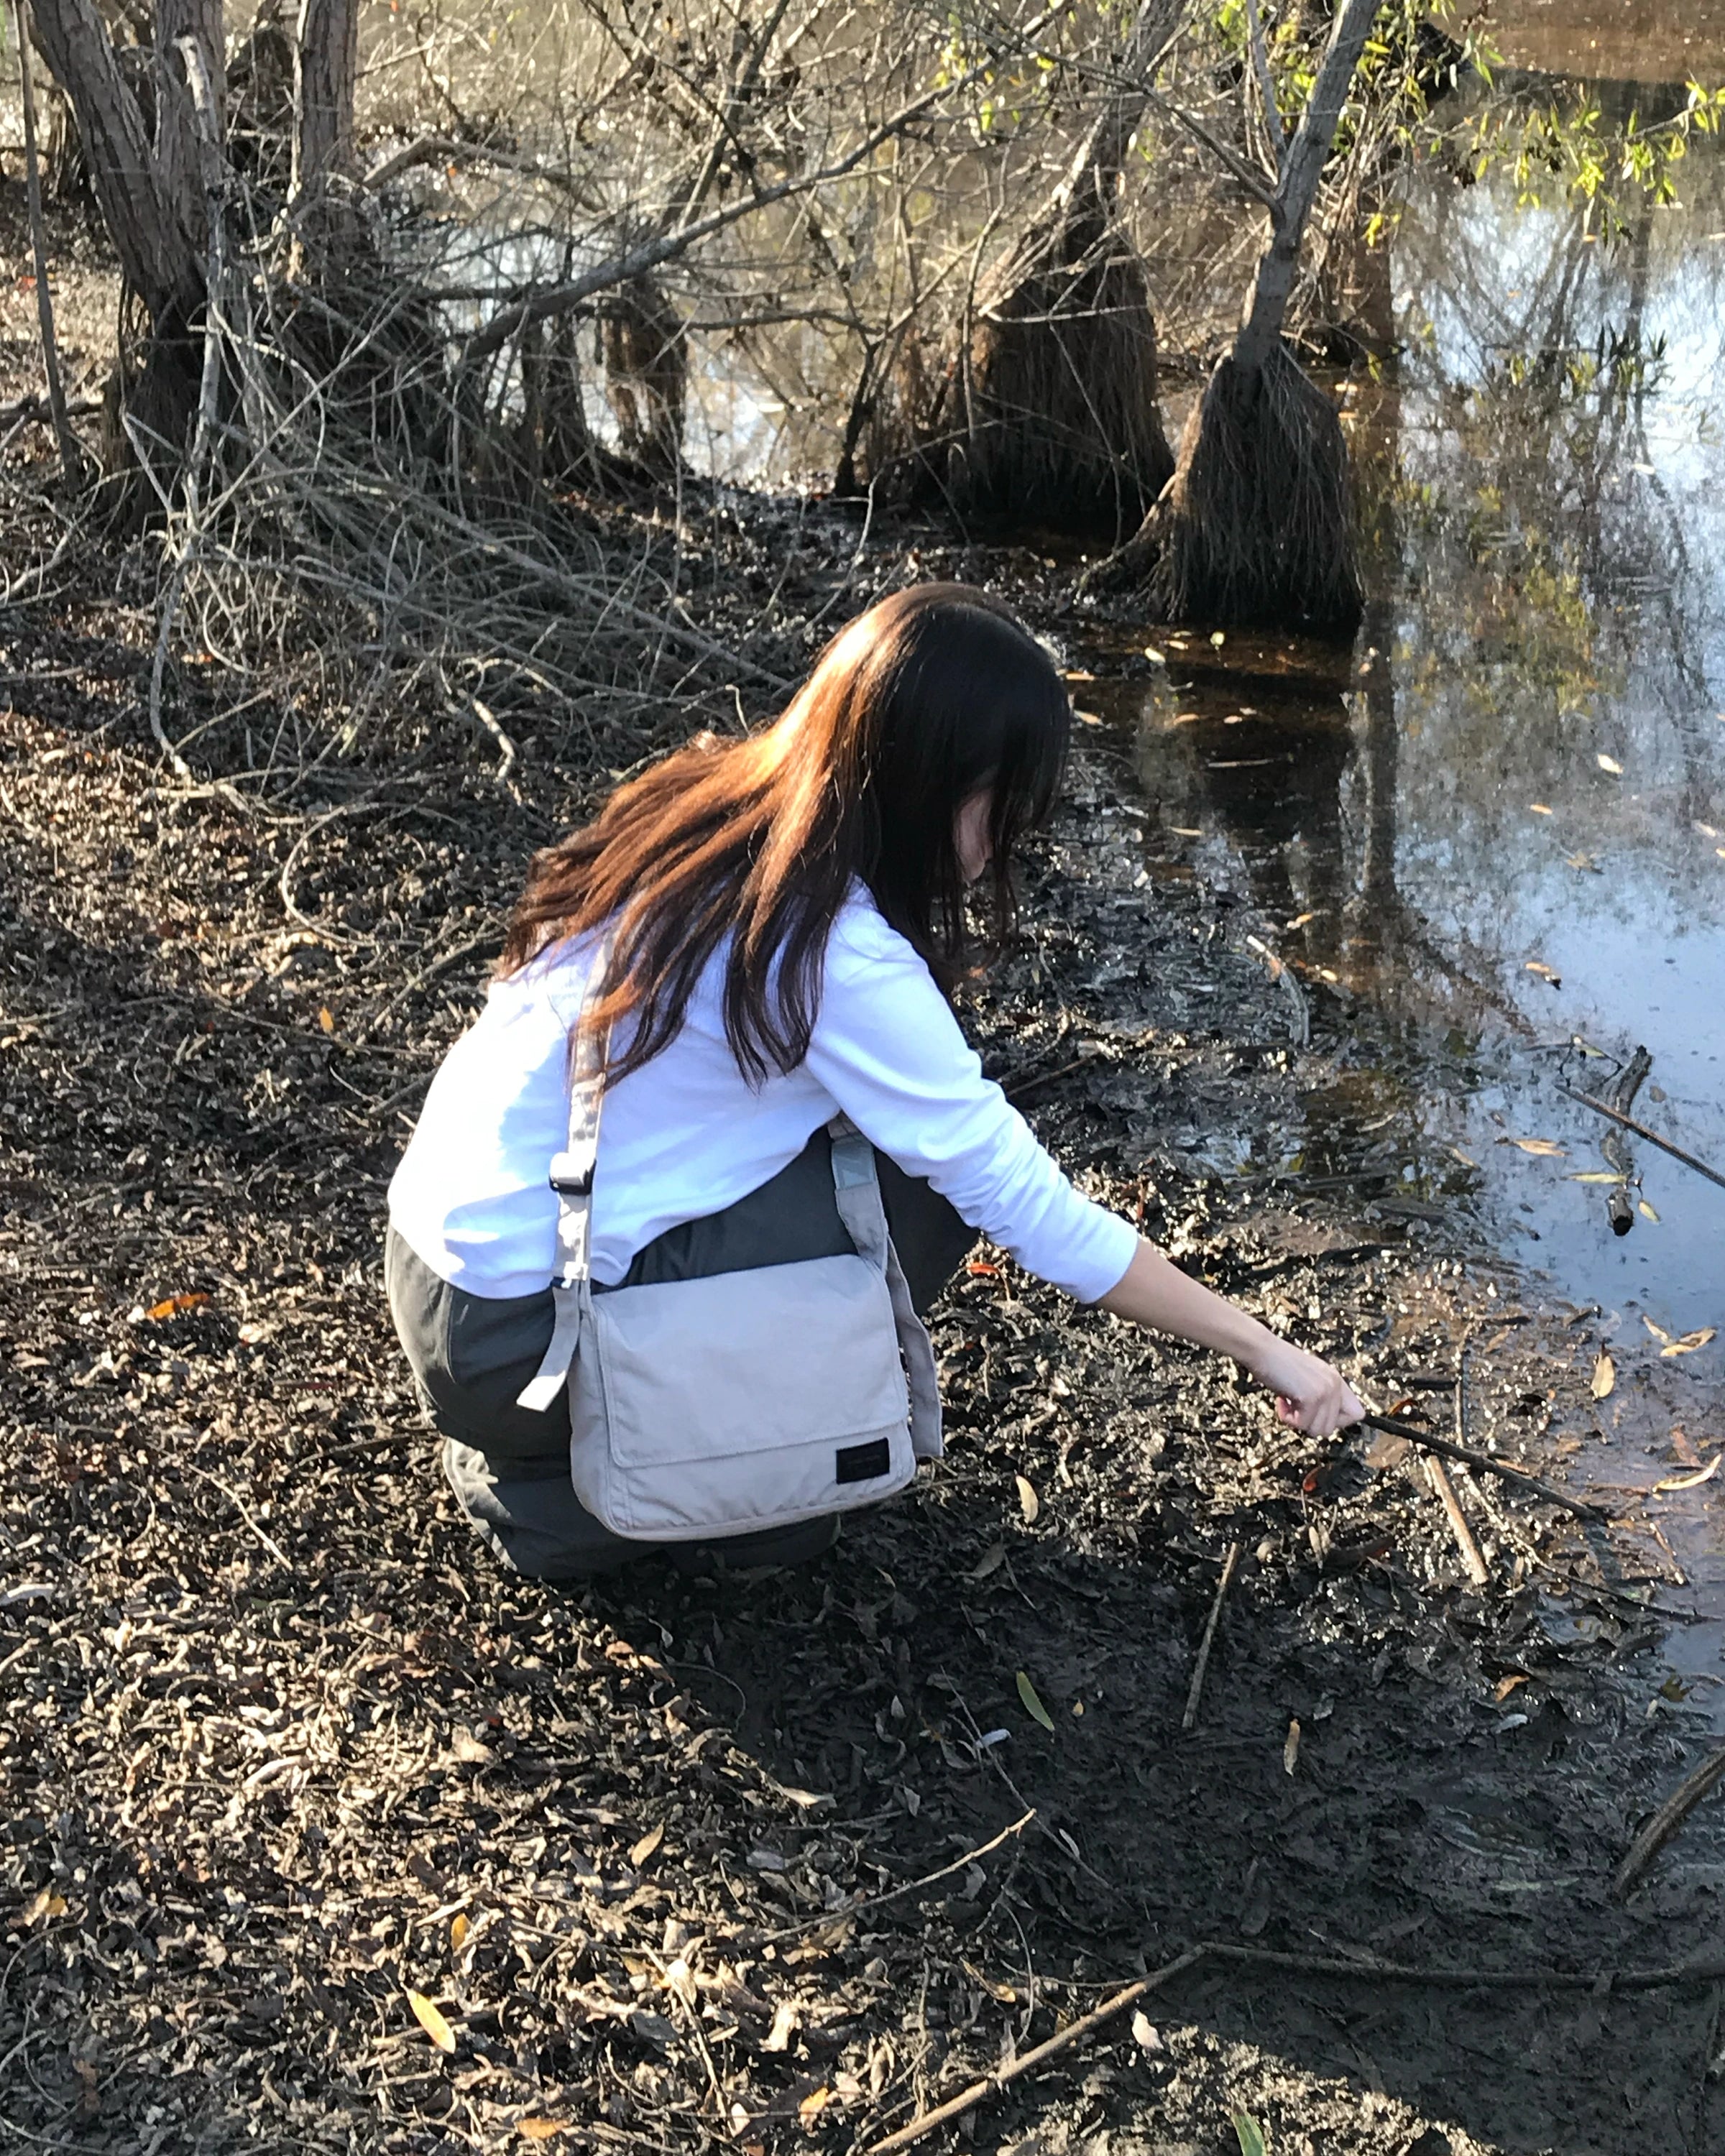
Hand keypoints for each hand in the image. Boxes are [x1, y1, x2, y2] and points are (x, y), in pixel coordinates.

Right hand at [1245, 1337, 1363, 1436]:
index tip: (1315, 1413)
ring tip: (1288, 1403)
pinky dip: (1287, 1418)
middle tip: (1295, 1407)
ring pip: (1318, 1430)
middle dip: (1309, 1423)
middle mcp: (1335, 1385)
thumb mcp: (1309, 1379)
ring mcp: (1325, 1391)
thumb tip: (1328, 1423)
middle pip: (1331, 1428)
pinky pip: (1301, 1424)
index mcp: (1337, 1380)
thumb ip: (1323, 1396)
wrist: (1263, 1350)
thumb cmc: (1278, 1364)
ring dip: (1298, 1422)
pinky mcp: (1311, 1397)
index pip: (1357, 1414)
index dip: (1336, 1421)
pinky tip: (1281, 1401)